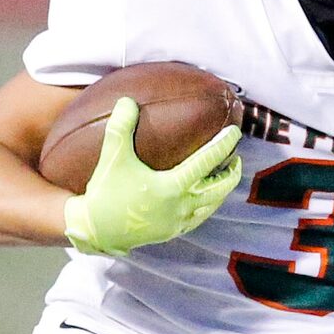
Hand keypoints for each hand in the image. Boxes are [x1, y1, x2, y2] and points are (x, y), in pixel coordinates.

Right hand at [62, 97, 240, 255]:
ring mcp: (178, 222)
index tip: (235, 133)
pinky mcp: (172, 233)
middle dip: (232, 174)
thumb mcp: (112, 157)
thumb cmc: (106, 192)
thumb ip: (120, 127)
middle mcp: (181, 206)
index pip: (207, 162)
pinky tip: (202, 200)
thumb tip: (127, 101)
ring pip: (212, 206)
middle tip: (236, 160)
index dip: (223, 145)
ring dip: (221, 192)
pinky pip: (198, 219)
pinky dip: (206, 206)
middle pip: (220, 189)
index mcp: (172, 186)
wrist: (96, 231)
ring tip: (222, 178)